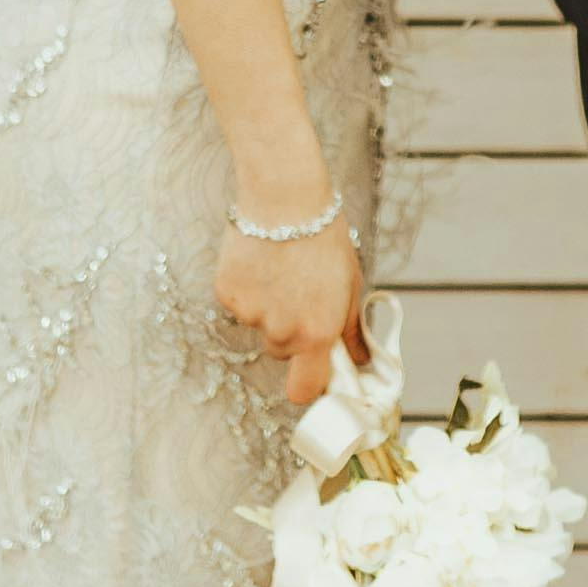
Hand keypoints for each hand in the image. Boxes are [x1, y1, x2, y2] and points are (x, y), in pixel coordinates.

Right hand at [215, 205, 362, 411]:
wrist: (285, 197)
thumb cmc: (324, 237)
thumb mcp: (349, 283)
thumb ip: (352, 329)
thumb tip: (360, 360)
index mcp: (317, 333)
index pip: (303, 389)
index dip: (307, 384)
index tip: (312, 368)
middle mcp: (282, 331)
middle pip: (282, 352)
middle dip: (291, 333)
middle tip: (300, 294)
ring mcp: (251, 315)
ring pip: (259, 326)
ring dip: (268, 310)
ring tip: (280, 270)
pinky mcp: (227, 294)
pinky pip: (238, 306)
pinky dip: (247, 291)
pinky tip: (260, 262)